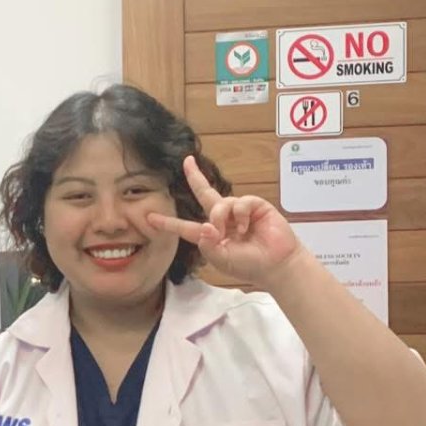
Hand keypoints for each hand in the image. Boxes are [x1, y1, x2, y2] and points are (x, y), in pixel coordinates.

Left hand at [147, 154, 305, 287]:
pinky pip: (240, 202)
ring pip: (220, 203)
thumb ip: (208, 245)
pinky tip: (247, 227)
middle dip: (195, 177)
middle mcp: (223, 219)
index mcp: (211, 234)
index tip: (149, 218)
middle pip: (204, 193)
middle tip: (187, 161)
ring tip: (235, 233)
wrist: (276, 264)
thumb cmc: (249, 264)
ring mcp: (238, 211)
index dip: (168, 223)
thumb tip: (206, 226)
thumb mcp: (222, 259)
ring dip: (222, 217)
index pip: (185, 227)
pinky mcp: (254, 205)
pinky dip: (240, 215)